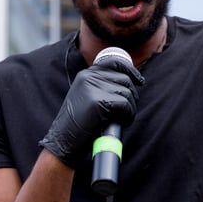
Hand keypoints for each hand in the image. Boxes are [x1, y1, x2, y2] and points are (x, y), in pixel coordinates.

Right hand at [39, 53, 143, 167]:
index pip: (114, 62)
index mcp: (86, 74)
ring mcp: (93, 88)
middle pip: (125, 79)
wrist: (63, 140)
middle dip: (132, 95)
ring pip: (127, 92)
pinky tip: (121, 122)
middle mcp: (89, 77)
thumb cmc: (78, 123)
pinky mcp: (98, 102)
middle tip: (127, 110)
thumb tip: (129, 80)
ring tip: (123, 118)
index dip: (130, 70)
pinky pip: (125, 105)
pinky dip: (128, 115)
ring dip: (131, 108)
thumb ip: (101, 86)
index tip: (139, 81)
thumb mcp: (86, 97)